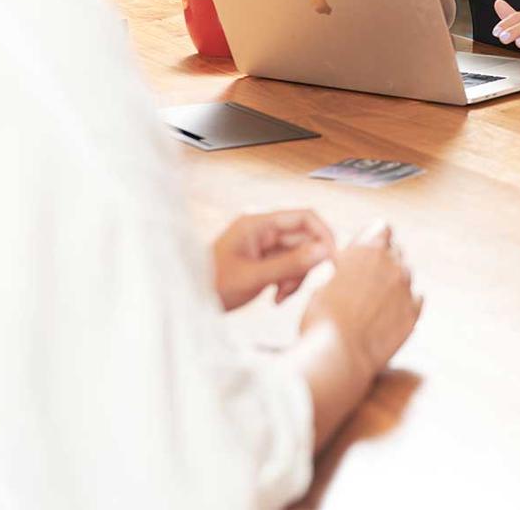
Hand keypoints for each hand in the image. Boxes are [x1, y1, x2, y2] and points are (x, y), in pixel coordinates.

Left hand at [211, 209, 336, 310]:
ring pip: (298, 255)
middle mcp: (263, 230)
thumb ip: (290, 263)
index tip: (332, 259)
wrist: (186, 302)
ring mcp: (263, 246)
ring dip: (296, 277)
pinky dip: (287, 282)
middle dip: (305, 265)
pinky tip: (275, 297)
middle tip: (296, 288)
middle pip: (304, 239)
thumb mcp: (254, 277)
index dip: (324, 235)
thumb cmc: (211, 286)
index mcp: (258, 223)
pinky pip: (287, 266)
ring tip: (280, 296)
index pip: (305, 217)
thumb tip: (325, 251)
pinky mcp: (262, 261)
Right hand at [300, 223, 422, 377]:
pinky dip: (406, 303)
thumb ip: (346, 269)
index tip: (366, 251)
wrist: (337, 354)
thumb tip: (350, 270)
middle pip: (396, 252)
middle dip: (384, 260)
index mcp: (368, 250)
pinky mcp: (413, 313)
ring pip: (406, 275)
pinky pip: (416, 299)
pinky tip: (390, 314)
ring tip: (376, 301)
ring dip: (394, 282)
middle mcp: (393, 264)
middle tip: (367, 279)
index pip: (382, 228)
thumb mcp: (326, 281)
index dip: (373, 238)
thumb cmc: (322, 319)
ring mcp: (406, 289)